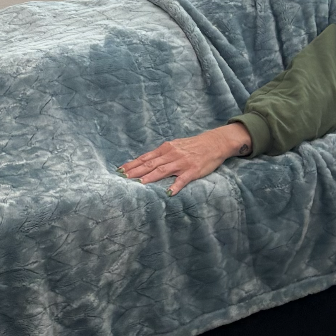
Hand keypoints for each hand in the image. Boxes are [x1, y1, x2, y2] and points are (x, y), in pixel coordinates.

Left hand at [120, 123, 252, 195]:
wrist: (214, 143)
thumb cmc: (193, 146)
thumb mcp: (175, 146)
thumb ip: (162, 154)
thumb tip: (145, 161)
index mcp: (166, 149)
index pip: (146, 157)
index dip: (133, 164)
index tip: (120, 170)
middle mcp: (172, 154)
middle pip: (150, 164)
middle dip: (136, 171)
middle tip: (123, 178)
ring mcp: (182, 163)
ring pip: (163, 170)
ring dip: (150, 177)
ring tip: (140, 184)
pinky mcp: (193, 170)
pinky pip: (183, 179)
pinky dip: (175, 186)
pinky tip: (168, 192)